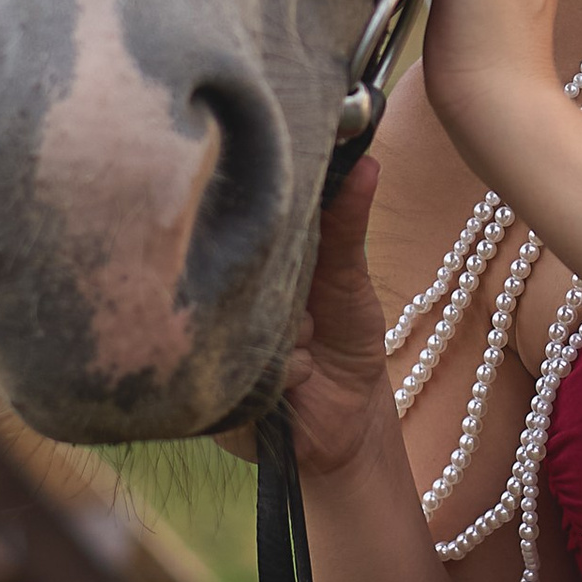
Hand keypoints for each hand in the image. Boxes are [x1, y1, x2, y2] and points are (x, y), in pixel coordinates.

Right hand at [220, 154, 389, 482]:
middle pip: (241, 271)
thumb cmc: (346, 339)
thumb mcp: (350, 276)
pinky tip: (301, 378)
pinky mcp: (216, 390)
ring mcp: (214, 344)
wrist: (346, 421)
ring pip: (249, 320)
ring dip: (292, 334)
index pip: (245, 224)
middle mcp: (225, 299)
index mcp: (251, 265)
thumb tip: (366, 160)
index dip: (266, 218)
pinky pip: (256, 367)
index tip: (283, 214)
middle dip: (287, 291)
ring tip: (309, 344)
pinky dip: (291, 371)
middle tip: (312, 307)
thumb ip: (347, 222)